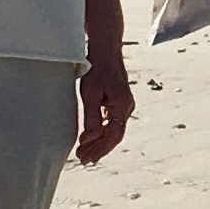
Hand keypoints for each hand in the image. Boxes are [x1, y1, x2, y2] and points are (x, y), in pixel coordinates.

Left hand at [75, 46, 134, 165]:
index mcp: (122, 106)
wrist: (106, 49)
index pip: (112, 136)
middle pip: (113, 135)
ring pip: (113, 130)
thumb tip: (90, 138)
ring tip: (84, 151)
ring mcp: (124, 104)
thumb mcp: (90, 93)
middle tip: (82, 159)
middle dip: (98, 149)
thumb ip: (91, 117)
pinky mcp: (118, 101)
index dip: (99, 149)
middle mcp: (126, 107)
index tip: (87, 158)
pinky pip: (111, 121)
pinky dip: (101, 131)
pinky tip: (89, 136)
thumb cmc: (98, 68)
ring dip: (99, 141)